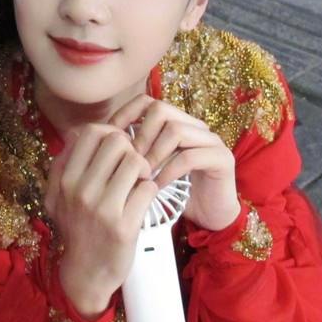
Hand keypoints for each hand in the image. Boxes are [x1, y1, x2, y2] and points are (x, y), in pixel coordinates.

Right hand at [44, 122, 156, 318]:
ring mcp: (103, 209)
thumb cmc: (76, 230)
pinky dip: (151, 189)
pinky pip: (148, 188)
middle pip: (117, 141)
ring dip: (144, 169)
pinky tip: (144, 198)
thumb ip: (61, 163)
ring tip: (140, 182)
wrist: (86, 274)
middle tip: (133, 166)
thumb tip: (76, 132)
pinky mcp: (125, 226)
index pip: (92, 132)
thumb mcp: (56, 197)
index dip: (110, 132)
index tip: (117, 148)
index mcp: (66, 180)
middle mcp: (81, 191)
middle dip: (130, 149)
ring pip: (136, 162)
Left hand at [109, 93, 241, 233]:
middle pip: (161, 110)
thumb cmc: (175, 193)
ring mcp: (211, 140)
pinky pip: (190, 157)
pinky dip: (168, 171)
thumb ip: (133, 151)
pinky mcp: (223, 159)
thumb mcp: (150, 168)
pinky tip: (156, 187)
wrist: (210, 219)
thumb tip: (98, 137)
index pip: (147, 102)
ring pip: (176, 130)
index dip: (126, 115)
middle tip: (130, 161)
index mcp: (178, 122)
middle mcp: (195, 125)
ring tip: (143, 175)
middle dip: (140, 136)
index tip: (111, 138)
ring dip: (154, 154)